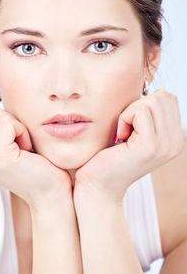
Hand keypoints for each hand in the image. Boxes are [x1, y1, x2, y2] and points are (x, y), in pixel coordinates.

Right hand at [0, 101, 71, 207]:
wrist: (48, 192)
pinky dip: (22, 131)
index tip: (6, 137)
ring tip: (21, 147)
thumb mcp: (0, 142)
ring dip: (15, 126)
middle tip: (16, 143)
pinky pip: (8, 123)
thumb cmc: (31, 164)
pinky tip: (26, 149)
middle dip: (6, 120)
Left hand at [74, 89, 183, 205]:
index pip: (168, 98)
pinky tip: (119, 137)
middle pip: (162, 96)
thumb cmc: (110, 155)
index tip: (131, 126)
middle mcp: (176, 143)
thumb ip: (149, 114)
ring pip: (150, 102)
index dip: (144, 104)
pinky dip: (124, 118)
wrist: (98, 184)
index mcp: (175, 138)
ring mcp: (165, 146)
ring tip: (123, 134)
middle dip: (137, 106)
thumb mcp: (135, 131)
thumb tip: (151, 89)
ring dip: (129, 113)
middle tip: (126, 129)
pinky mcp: (150, 146)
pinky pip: (139, 110)